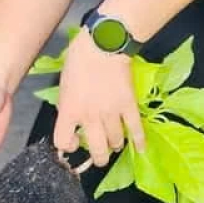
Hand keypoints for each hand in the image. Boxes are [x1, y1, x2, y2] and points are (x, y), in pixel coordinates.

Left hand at [54, 31, 144, 167]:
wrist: (103, 45)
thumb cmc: (79, 58)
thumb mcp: (64, 83)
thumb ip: (68, 103)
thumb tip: (73, 114)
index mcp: (69, 110)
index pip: (63, 141)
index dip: (68, 146)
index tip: (73, 142)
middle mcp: (89, 117)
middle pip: (96, 149)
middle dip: (99, 157)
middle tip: (100, 156)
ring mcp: (110, 113)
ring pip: (116, 141)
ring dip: (116, 144)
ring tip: (116, 143)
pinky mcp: (128, 105)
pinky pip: (135, 129)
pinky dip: (139, 141)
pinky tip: (140, 149)